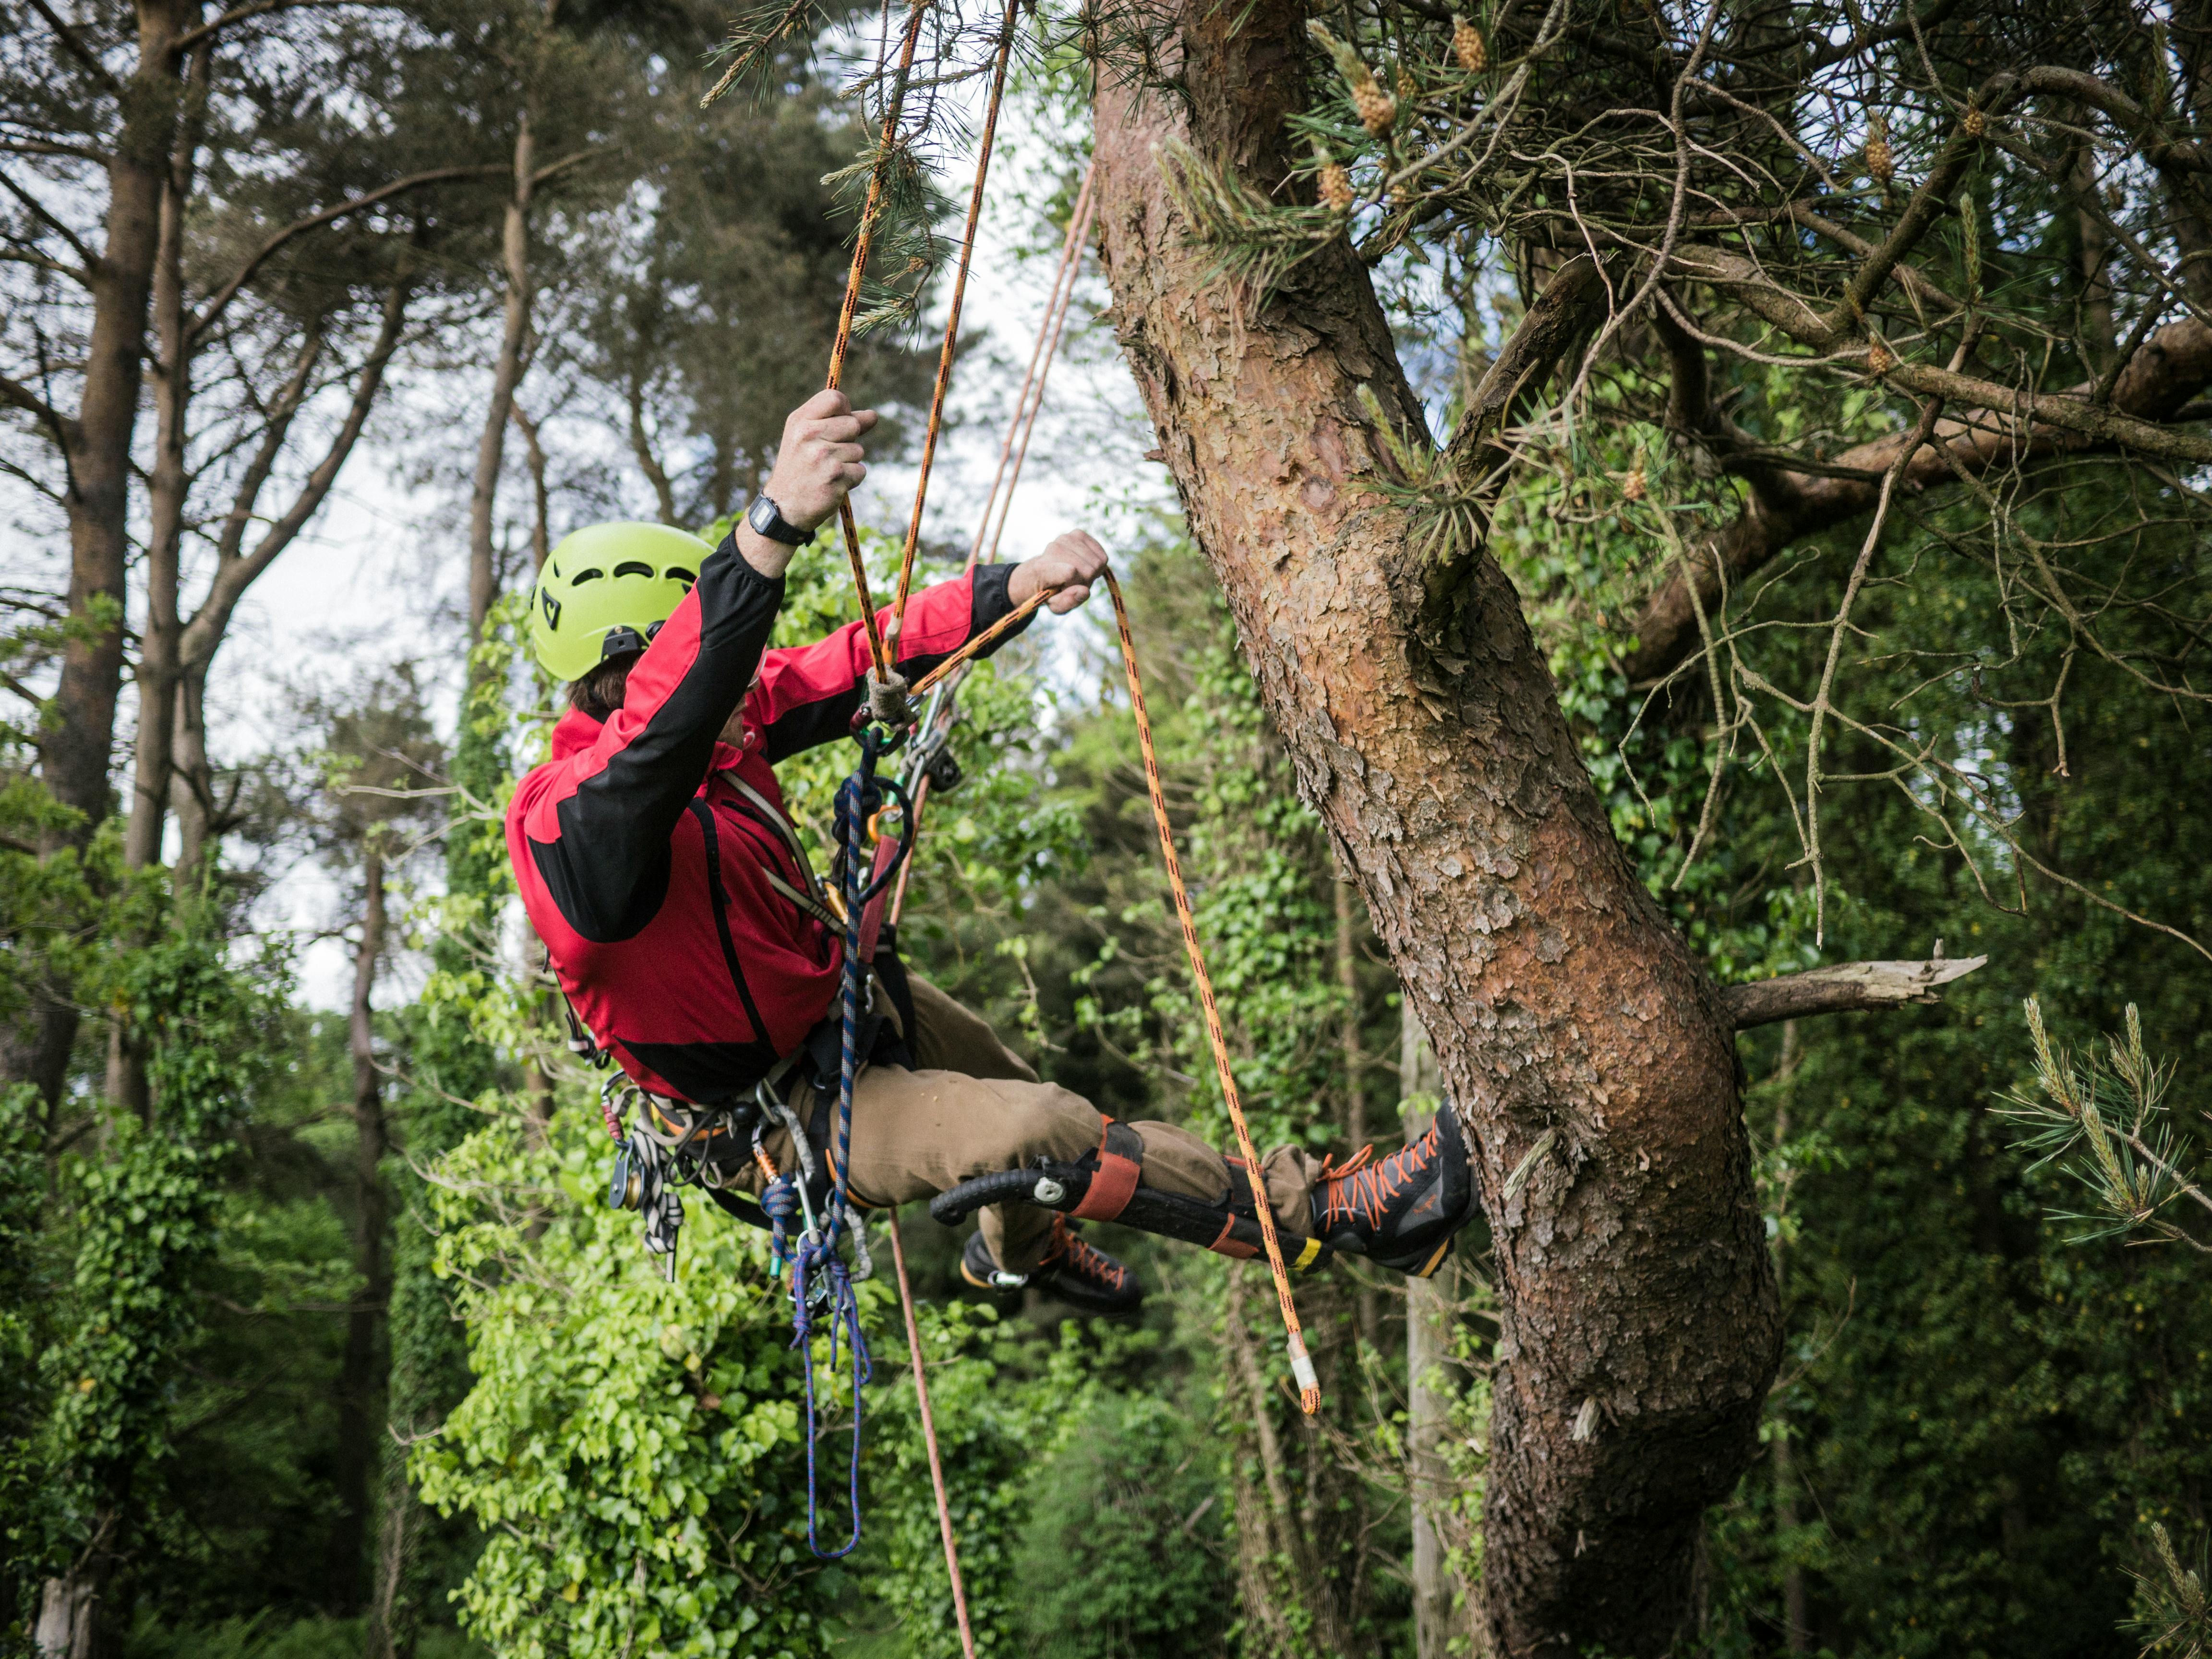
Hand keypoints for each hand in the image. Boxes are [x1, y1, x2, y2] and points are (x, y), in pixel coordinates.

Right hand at [762, 389, 877, 530]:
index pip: (835, 398)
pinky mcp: (835, 477)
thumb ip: (838, 422)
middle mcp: (809, 435)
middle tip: (827, 455)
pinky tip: (832, 484)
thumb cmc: (799, 469)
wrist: (784, 507)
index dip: (845, 410)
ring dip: (848, 463)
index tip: (839, 424)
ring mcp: (822, 456)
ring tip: (826, 471)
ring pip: (858, 450)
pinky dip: (851, 479)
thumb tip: (874, 416)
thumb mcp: (807, 438)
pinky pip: (860, 471)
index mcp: (800, 421)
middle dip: (848, 440)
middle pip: (853, 424)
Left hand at [1008, 530, 1108, 614]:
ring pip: (1097, 562)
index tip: (1069, 587)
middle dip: (1086, 580)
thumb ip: (1068, 602)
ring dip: (1092, 571)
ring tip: (1078, 574)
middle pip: (1089, 569)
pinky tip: (1085, 564)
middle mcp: (1053, 549)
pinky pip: (1101, 554)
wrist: (1045, 571)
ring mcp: (1065, 538)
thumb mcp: (1056, 605)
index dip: (1078, 583)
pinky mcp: (1078, 533)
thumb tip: (1085, 591)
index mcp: (1043, 569)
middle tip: (1074, 583)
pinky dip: (1097, 562)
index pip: (1070, 572)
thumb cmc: (1052, 592)